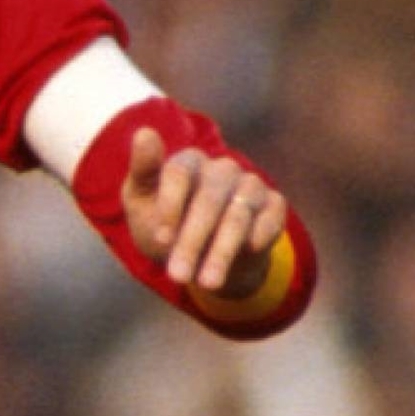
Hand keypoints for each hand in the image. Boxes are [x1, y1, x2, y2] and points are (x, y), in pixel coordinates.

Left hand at [122, 127, 286, 297]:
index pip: (180, 172)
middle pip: (209, 199)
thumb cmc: (162, 225)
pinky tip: (249, 252)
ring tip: (206, 283)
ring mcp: (250, 185)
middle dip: (192, 241)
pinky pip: (272, 218)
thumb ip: (142, 170)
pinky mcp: (273, 206)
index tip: (160, 239)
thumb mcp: (141, 201)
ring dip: (221, 252)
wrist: (198, 258)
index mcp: (188, 161)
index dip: (170, 205)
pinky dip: (261, 234)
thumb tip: (145, 132)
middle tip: (177, 276)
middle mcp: (222, 169)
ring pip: (238, 215)